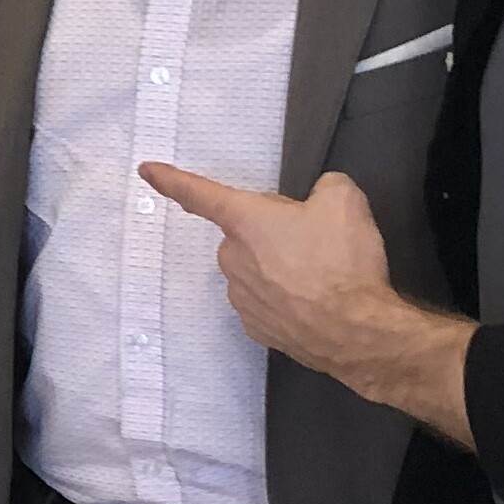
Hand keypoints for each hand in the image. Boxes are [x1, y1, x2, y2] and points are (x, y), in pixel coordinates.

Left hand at [139, 163, 476, 446]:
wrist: (356, 332)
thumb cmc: (343, 263)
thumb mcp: (344, 200)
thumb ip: (324, 187)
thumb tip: (319, 199)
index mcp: (245, 222)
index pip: (200, 194)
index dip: (172, 180)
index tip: (147, 171)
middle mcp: (232, 259)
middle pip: (246, 233)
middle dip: (274, 232)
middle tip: (316, 240)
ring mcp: (241, 298)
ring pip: (257, 267)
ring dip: (282, 266)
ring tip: (323, 274)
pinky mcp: (256, 328)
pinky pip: (267, 300)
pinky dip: (287, 298)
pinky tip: (315, 301)